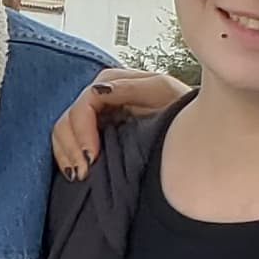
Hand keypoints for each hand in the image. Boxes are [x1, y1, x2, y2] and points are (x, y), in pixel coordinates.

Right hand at [52, 68, 187, 178]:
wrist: (197, 132)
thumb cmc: (182, 109)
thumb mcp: (164, 92)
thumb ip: (132, 88)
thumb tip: (97, 91)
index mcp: (112, 82)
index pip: (83, 103)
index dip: (82, 130)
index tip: (92, 156)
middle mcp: (98, 98)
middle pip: (68, 120)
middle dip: (72, 147)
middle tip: (84, 173)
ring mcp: (94, 118)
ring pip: (62, 133)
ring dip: (67, 156)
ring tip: (81, 176)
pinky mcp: (92, 136)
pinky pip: (67, 146)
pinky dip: (68, 160)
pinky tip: (78, 174)